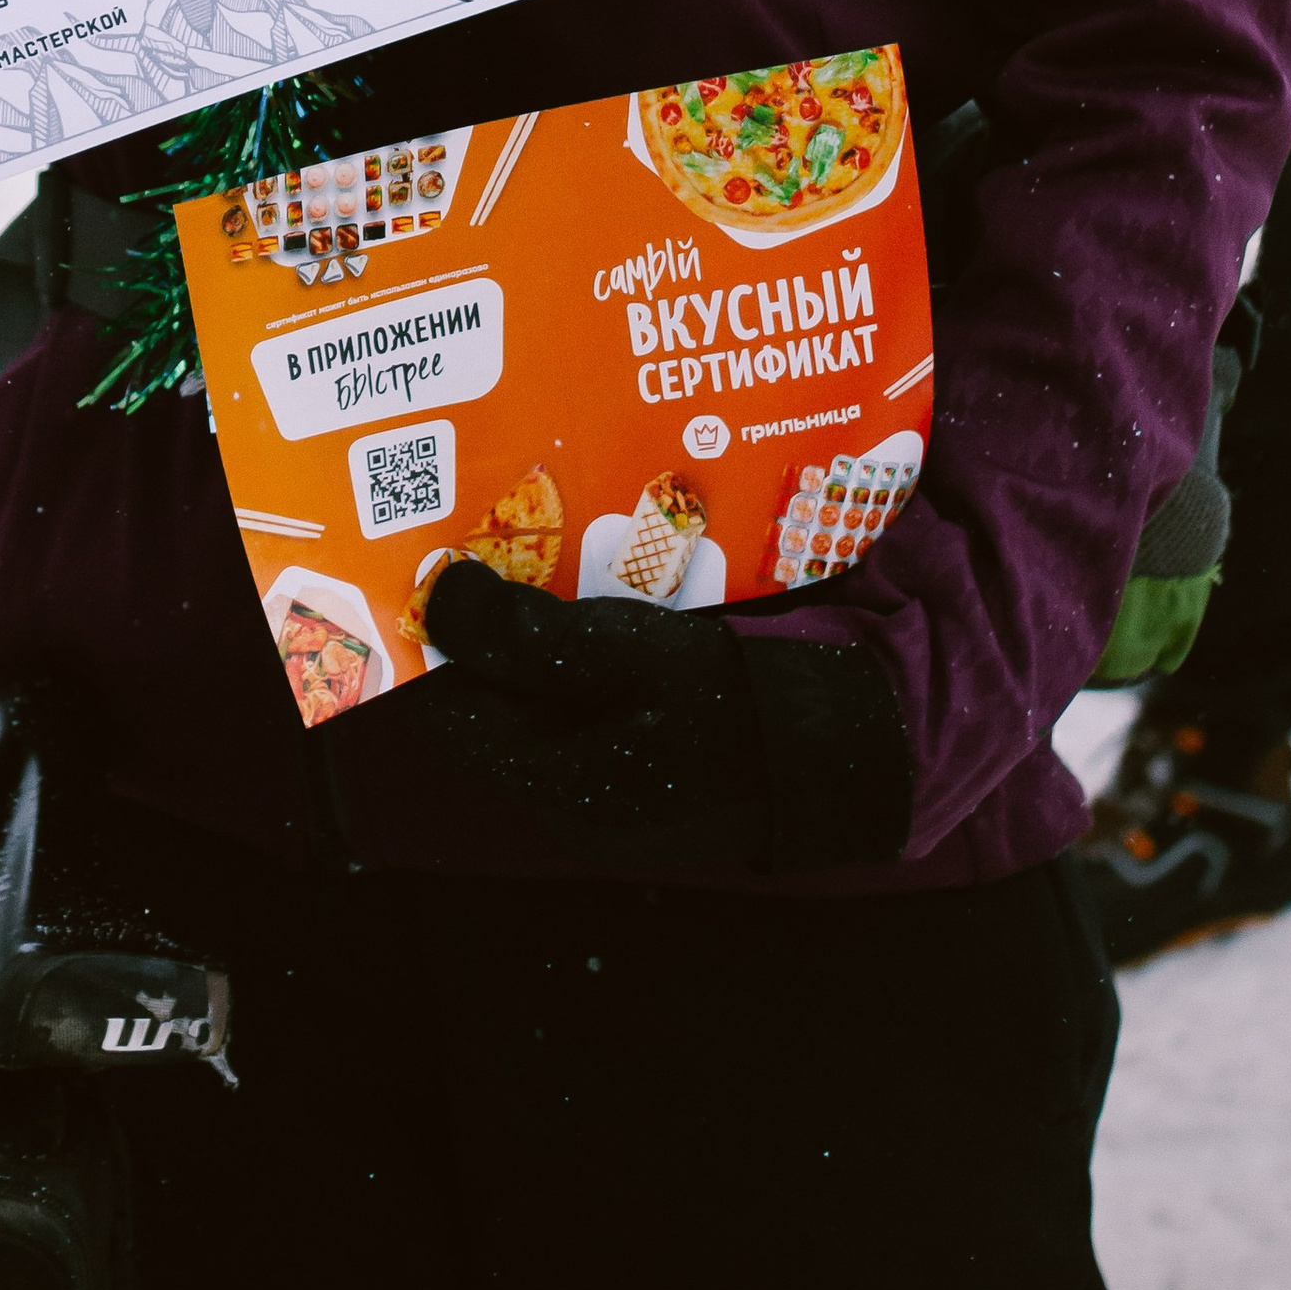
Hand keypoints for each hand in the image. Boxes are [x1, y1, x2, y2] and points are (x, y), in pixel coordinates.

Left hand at [364, 558, 909, 875]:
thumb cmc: (741, 708)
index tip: (432, 549)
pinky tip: (616, 544)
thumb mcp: (632, 662)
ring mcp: (629, 748)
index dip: (442, 632)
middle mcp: (584, 774)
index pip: (458, 706)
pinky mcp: (670, 718)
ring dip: (555, 591)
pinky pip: (614, 658)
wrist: (858, 738)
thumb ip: (532, 638)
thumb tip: (441, 601)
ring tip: (549, 506)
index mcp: (560, 782)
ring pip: (562, 661)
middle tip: (492, 508)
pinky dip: (607, 604)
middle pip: (508, 679)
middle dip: (501, 599)